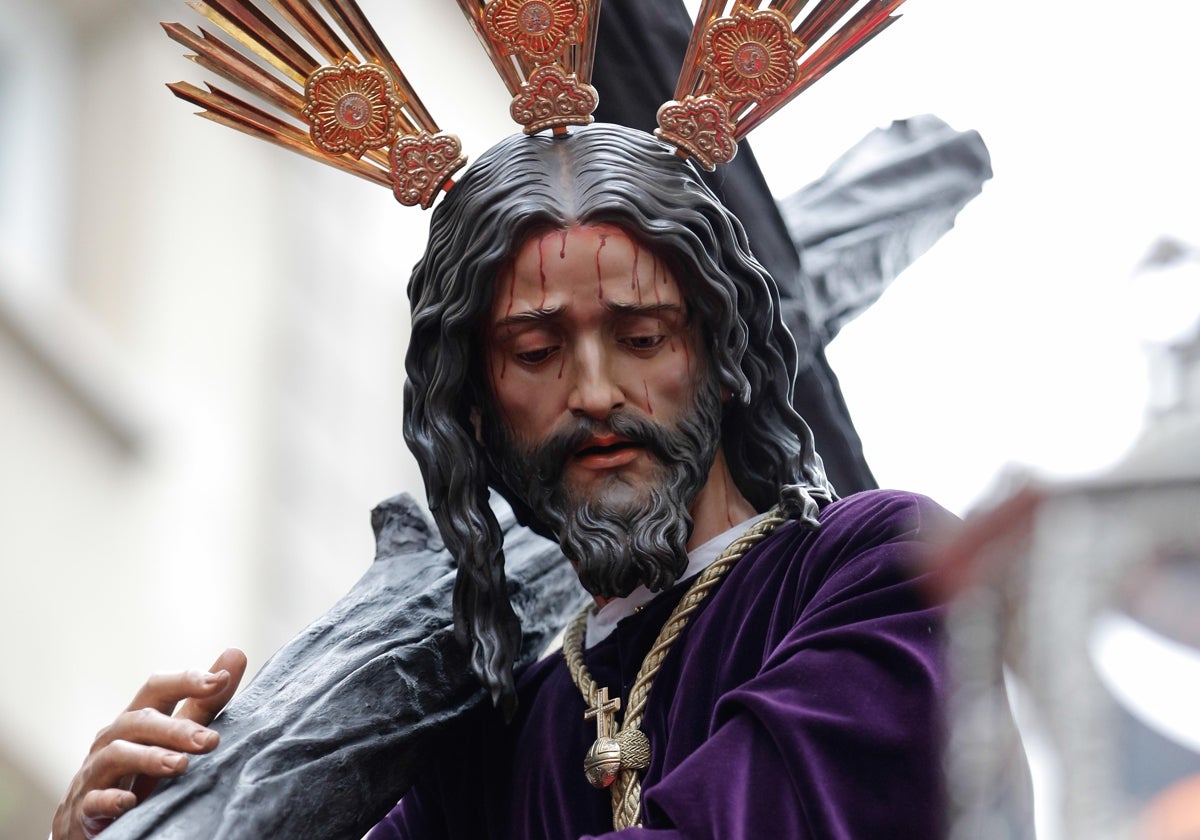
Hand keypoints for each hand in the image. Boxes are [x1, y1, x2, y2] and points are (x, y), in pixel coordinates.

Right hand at [51, 648, 247, 839]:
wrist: (93, 820)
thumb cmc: (140, 769)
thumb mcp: (174, 735)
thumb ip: (205, 702)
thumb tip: (236, 653)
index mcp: (137, 719)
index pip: (157, 689)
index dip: (186, 681)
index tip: (220, 680)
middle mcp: (112, 739)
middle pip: (139, 721)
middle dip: (175, 728)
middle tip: (210, 740)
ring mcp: (96, 772)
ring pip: (116, 755)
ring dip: (148, 758)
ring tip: (181, 765)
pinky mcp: (85, 808)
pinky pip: (93, 801)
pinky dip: (110, 799)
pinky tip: (129, 802)